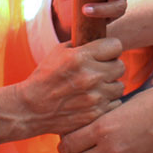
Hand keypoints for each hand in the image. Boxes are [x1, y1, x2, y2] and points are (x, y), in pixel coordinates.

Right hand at [0, 37, 124, 142]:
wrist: (31, 108)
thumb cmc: (45, 77)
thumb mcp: (58, 52)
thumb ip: (82, 45)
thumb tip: (100, 38)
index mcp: (80, 57)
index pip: (116, 46)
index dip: (111, 48)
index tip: (105, 53)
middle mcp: (90, 76)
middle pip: (120, 66)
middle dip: (111, 66)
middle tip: (101, 70)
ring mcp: (94, 97)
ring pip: (119, 86)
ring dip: (110, 85)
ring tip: (97, 86)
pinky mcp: (96, 113)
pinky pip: (115, 102)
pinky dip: (107, 101)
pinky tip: (94, 99)